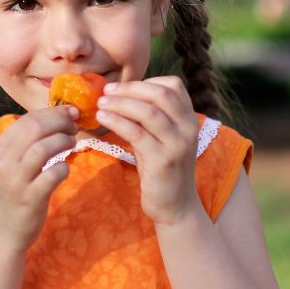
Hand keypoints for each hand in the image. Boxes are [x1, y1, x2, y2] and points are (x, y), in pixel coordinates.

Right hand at [0, 105, 78, 250]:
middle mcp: (3, 162)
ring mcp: (16, 180)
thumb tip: (55, 119)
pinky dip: (64, 167)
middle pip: (36, 128)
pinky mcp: (30, 198)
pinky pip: (53, 173)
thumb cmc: (10, 195)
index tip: (70, 113)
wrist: (0, 233)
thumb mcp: (8, 165)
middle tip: (74, 127)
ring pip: (44, 147)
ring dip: (64, 141)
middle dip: (60, 122)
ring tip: (72, 144)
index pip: (27, 119)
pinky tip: (64, 169)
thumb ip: (25, 144)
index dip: (53, 112)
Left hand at [96, 76, 200, 224]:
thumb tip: (120, 94)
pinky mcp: (163, 160)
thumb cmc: (161, 169)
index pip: (173, 85)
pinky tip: (103, 118)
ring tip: (100, 103)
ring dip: (120, 103)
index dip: (145, 82)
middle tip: (106, 90)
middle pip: (160, 94)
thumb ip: (149, 117)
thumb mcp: (160, 138)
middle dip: (130, 89)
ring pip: (148, 112)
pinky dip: (117, 121)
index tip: (122, 87)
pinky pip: (137, 133)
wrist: (175, 206)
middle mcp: (188, 127)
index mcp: (189, 118)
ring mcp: (178, 144)